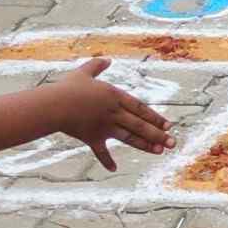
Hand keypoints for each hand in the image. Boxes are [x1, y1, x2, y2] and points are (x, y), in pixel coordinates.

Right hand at [34, 61, 171, 168]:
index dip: (156, 118)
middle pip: (140, 125)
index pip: (141, 108)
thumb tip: (107, 58)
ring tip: (159, 151)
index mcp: (115, 96)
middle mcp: (114, 112)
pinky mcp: (92, 138)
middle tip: (173, 143)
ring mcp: (104, 127)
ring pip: (129, 137)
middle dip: (158, 135)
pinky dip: (106, 160)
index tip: (169, 125)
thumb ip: (96, 66)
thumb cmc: (67, 88)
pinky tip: (114, 168)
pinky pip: (101, 151)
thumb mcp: (83, 73)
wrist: (54, 105)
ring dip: (145, 145)